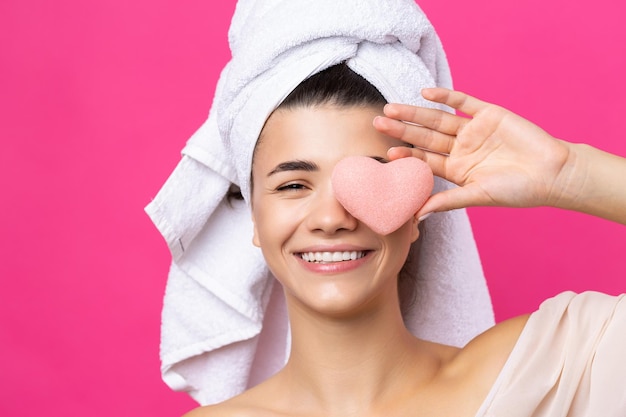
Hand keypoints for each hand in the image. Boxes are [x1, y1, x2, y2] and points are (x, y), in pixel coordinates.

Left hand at [373, 88, 573, 217]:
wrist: (553, 172)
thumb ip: (448, 201)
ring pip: (438, 119)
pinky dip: (445, 97)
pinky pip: (463, 103)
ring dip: (416, 112)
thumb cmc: (518, 191)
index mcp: (456, 170)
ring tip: (392, 107)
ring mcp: (473, 130)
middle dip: (402, 130)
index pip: (425, 161)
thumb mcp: (479, 196)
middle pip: (425, 137)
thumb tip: (417, 216)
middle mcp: (461, 149)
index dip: (406, 156)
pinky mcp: (489, 114)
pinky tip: (425, 93)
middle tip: (377, 122)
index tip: (386, 154)